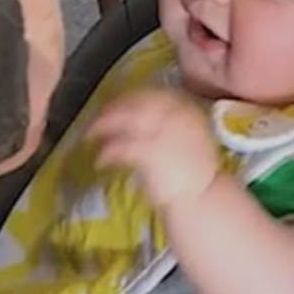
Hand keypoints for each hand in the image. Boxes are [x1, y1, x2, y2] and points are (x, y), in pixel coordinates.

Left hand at [87, 89, 220, 209]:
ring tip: (88, 136)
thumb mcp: (185, 138)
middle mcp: (177, 115)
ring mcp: (165, 132)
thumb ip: (165, 123)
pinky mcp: (152, 153)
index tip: (114, 103)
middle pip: (136, 103)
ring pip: (125, 121)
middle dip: (111, 108)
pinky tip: (99, 162)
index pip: (153, 94)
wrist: (204, 199)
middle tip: (94, 118)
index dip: (130, 98)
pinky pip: (122, 147)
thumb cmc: (192, 172)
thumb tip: (134, 115)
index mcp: (187, 109)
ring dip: (102, 127)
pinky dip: (107, 153)